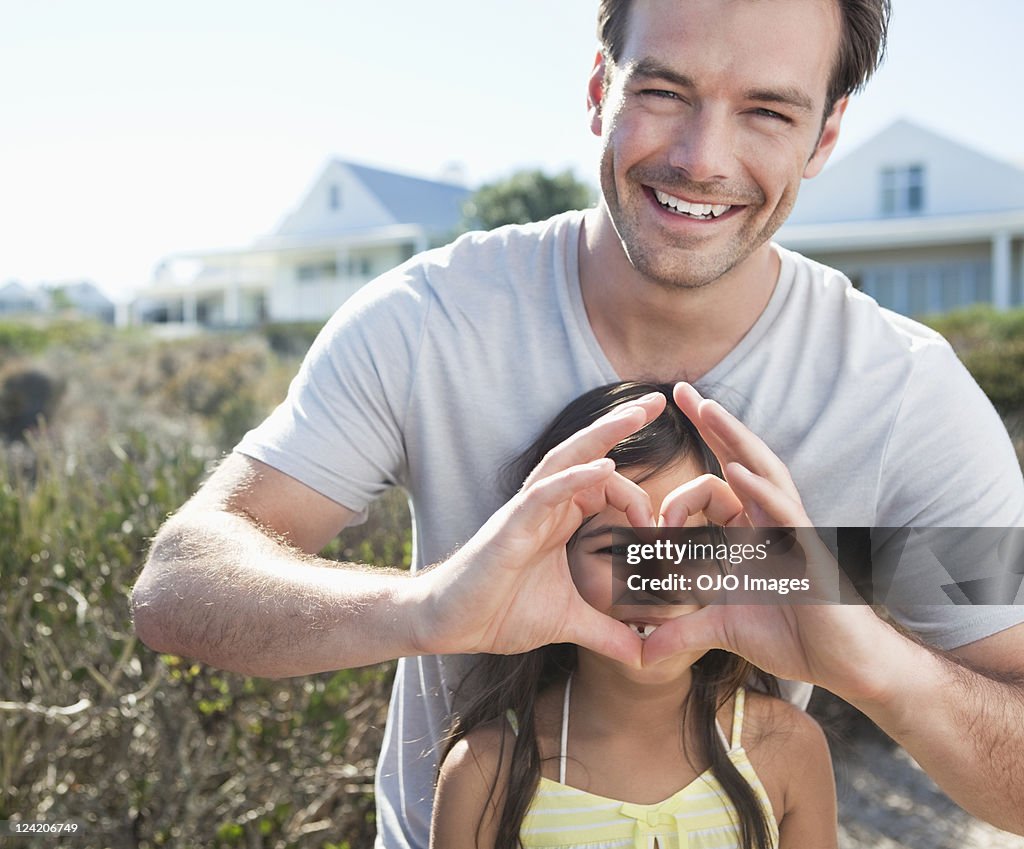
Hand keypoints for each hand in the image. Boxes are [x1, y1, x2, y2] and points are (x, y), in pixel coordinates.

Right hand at [411, 392, 666, 666]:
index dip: (640, 499)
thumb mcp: (569, 623)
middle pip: (588, 453)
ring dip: (603, 434)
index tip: (664, 530)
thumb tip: (647, 657)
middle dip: (622, 425)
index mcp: (560, 519)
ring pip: (568, 459)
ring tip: (637, 411)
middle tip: (659, 400)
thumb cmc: (501, 612)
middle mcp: (546, 505)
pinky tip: (605, 466)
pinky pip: (546, 492)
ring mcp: (528, 511)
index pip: (606, 486)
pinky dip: (576, 478)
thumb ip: (608, 633)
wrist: (452, 625)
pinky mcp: (512, 525)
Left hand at [642, 383, 896, 701]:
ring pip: (764, 473)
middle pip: (741, 459)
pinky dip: (760, 492)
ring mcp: (794, 531)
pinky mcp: (810, 553)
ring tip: (706, 408)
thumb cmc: (796, 637)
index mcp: (752, 529)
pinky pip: (785, 514)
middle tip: (680, 388)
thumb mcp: (723, 630)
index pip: (717, 483)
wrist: (847, 665)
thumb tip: (641, 654)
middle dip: (712, 424)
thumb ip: (682, 631)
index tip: (653, 507)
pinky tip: (736, 471)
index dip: (683, 483)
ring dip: (735, 439)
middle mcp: (773, 520)